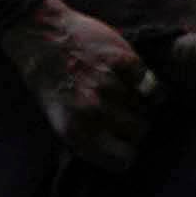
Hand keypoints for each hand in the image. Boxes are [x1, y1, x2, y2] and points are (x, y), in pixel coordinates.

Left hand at [0, 0, 158, 189]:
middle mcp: (96, 112)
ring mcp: (112, 85)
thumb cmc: (48, 80)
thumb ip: (87, 138)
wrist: (42, 36)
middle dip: (134, 126)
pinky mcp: (125, 61)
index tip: (122, 142)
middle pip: (138, 132)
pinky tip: (140, 83)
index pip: (123, 160)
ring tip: (125, 94)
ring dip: (139, 104)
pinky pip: (153, 86)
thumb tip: (117, 150)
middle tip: (125, 114)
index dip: (125, 151)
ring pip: (145, 109)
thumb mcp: (58, 120)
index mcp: (77, 132)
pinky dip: (150, 86)